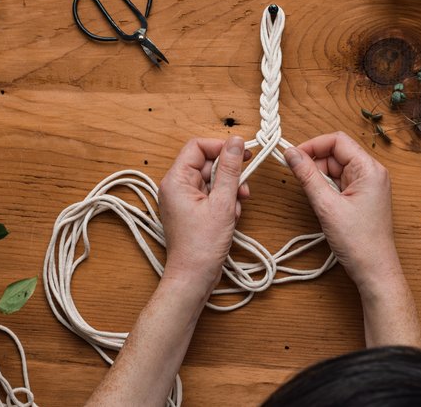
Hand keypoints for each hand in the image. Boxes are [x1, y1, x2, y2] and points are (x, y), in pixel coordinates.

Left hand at [159, 136, 249, 289]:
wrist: (193, 277)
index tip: (242, 153)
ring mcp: (184, 199)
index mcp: (176, 180)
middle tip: (244, 186)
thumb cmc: (202, 246)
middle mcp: (176, 187)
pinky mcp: (192, 211)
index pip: (198, 147)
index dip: (221, 147)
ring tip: (237, 207)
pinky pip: (211, 195)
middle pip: (207, 164)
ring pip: (212, 180)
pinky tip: (231, 216)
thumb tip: (236, 143)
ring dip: (230, 190)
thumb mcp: (223, 203)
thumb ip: (231, 170)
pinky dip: (225, 202)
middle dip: (229, 174)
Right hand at [284, 132, 401, 288]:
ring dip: (319, 177)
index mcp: (369, 169)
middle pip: (336, 153)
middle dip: (314, 162)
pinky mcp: (362, 197)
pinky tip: (321, 202)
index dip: (313, 145)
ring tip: (312, 196)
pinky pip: (339, 182)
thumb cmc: (359, 242)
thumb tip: (290, 153)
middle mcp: (372, 173)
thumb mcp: (326, 205)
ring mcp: (368, 185)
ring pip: (335, 168)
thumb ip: (307, 176)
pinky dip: (326, 188)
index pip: (337, 141)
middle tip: (298, 177)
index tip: (293, 156)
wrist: (375, 271)